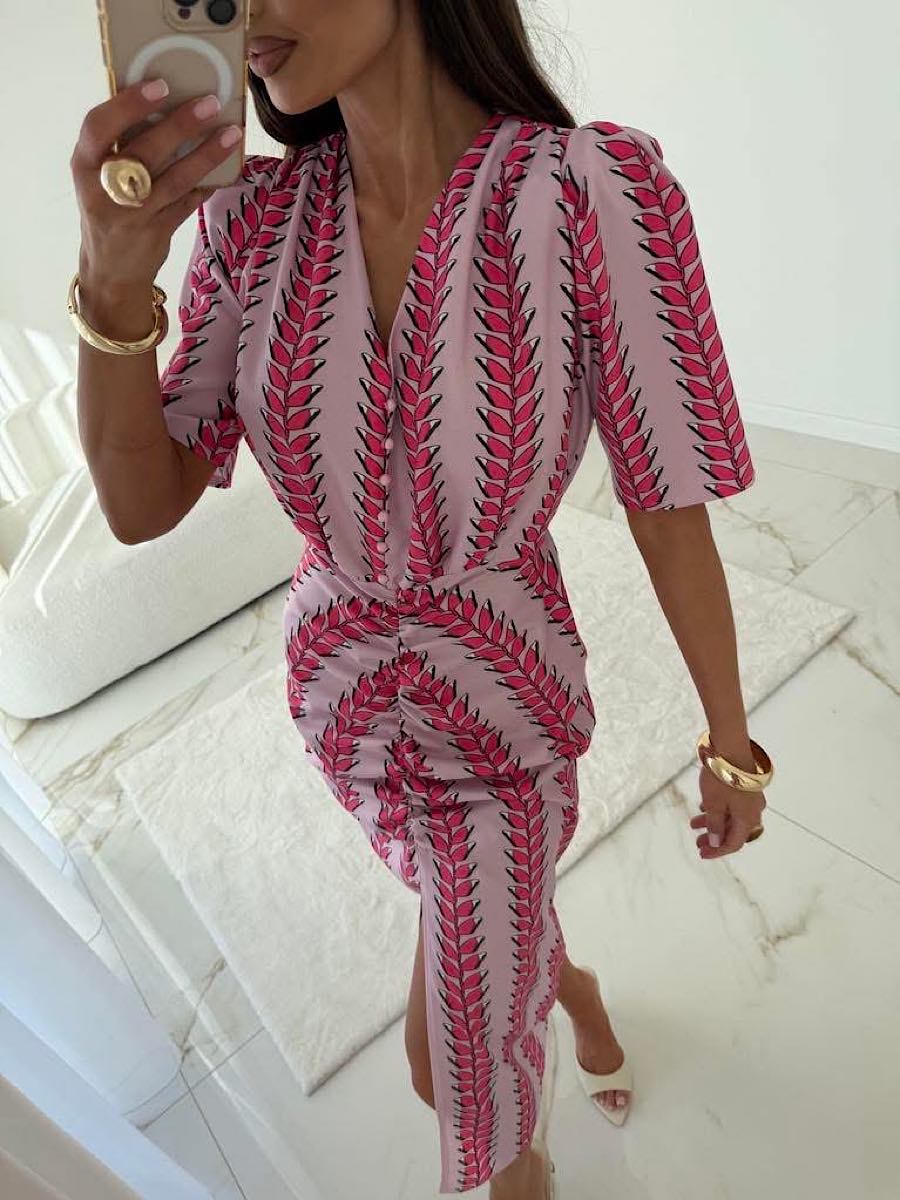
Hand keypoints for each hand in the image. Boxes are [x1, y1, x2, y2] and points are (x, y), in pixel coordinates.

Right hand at [71, 78, 236, 288]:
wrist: (109, 270)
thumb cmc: (106, 207)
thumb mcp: (97, 176)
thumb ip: (119, 146)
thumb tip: (165, 103)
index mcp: (84, 165)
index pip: (99, 127)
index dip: (129, 104)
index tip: (160, 85)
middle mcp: (105, 190)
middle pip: (145, 151)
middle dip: (180, 125)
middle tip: (210, 103)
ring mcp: (134, 215)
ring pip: (175, 179)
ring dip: (206, 155)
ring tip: (231, 133)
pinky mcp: (158, 233)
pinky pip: (189, 203)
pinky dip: (209, 184)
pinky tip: (229, 168)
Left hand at [689, 766, 765, 858]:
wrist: (731, 747)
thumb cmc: (721, 778)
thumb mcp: (713, 804)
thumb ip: (715, 825)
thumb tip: (716, 843)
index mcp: (747, 819)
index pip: (734, 843)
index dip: (717, 851)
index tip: (702, 854)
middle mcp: (753, 811)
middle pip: (734, 831)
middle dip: (715, 838)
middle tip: (698, 842)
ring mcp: (751, 798)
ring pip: (732, 817)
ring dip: (714, 823)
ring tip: (694, 824)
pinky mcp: (746, 786)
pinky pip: (733, 805)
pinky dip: (719, 810)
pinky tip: (704, 807)